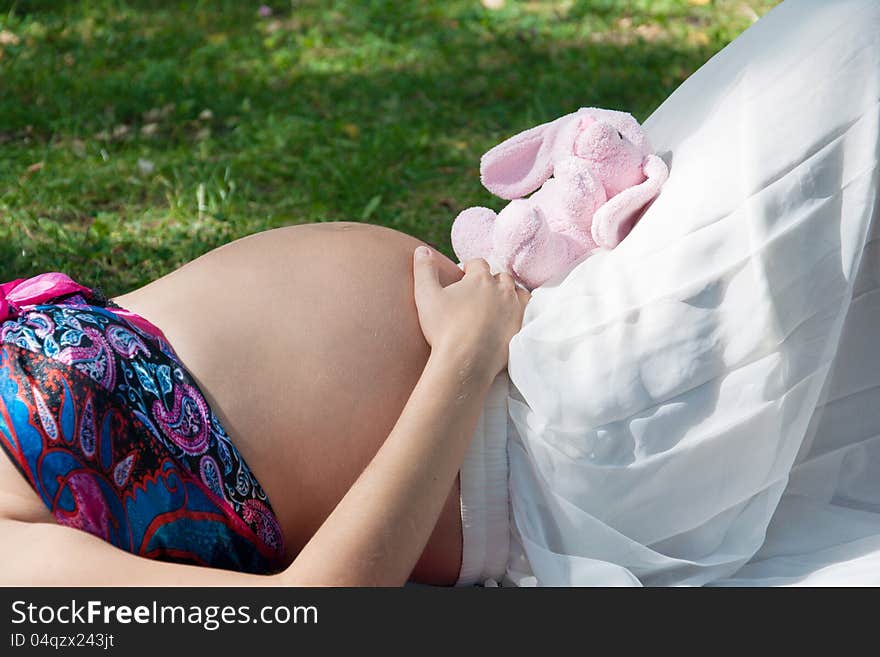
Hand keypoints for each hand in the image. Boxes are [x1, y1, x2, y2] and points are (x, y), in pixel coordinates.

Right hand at [412, 246, 530, 377]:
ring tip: (498, 303)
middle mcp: (502, 289)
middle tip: (480, 292)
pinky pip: (528, 314)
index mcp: (480, 278)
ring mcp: (515, 309)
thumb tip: (421, 249)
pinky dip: (520, 313)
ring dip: (509, 294)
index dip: (469, 268)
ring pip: (517, 293)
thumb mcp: (426, 295)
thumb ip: (424, 269)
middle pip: (500, 277)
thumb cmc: (443, 328)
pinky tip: (510, 320)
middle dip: (491, 280)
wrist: (464, 362)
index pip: (478, 263)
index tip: (463, 276)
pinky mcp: (521, 328)